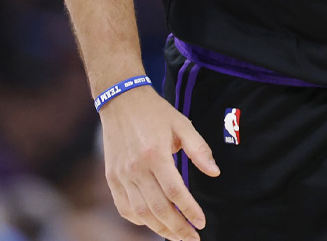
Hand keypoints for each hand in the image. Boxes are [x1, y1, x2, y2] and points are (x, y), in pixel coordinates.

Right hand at [100, 86, 220, 240]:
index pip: (175, 191)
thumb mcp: (182, 124)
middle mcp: (136, 168)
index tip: (201, 223)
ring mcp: (121, 175)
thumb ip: (199, 149)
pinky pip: (124, 208)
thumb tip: (214, 172)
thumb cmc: (155, 113)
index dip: (190, 210)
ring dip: (160, 229)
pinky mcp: (112, 178)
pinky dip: (139, 220)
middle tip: (192, 238)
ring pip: (141, 213)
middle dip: (177, 228)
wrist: (120, 101)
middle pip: (158, 208)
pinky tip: (153, 223)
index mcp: (155, 154)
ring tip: (176, 236)